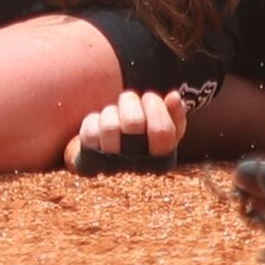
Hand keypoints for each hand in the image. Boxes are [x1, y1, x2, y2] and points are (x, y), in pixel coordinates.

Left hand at [62, 87, 192, 173]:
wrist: (109, 164)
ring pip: (109, 125)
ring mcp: (112, 165)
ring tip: (115, 115)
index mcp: (161, 160)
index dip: (155, 106)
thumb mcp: (166, 133)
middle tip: (130, 102)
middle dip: (130, 102)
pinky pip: (89, 131)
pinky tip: (99, 126)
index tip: (150, 98)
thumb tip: (174, 97)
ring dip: (111, 112)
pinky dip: (93, 121)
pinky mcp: (89, 160)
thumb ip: (175, 115)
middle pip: (132, 122)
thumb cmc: (142, 144)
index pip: (162, 131)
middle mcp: (138, 168)